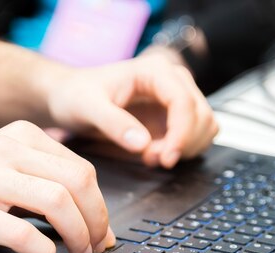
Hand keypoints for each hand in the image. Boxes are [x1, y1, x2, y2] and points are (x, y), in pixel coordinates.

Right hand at [0, 121, 114, 252]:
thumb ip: (41, 180)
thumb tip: (89, 216)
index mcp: (20, 137)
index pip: (81, 169)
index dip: (101, 205)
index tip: (102, 230)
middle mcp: (6, 151)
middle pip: (78, 181)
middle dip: (97, 219)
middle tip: (97, 244)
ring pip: (56, 201)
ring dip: (78, 234)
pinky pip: (21, 232)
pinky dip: (43, 250)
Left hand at [46, 55, 217, 168]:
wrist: (69, 97)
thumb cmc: (76, 95)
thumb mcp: (88, 107)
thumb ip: (114, 123)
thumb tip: (143, 144)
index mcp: (155, 71)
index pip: (184, 101)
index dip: (182, 133)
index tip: (167, 158)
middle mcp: (172, 81)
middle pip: (201, 115)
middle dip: (182, 144)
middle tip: (151, 159)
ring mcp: (175, 100)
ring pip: (204, 127)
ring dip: (184, 149)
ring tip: (150, 157)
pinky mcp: (173, 118)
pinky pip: (195, 137)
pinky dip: (182, 151)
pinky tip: (154, 155)